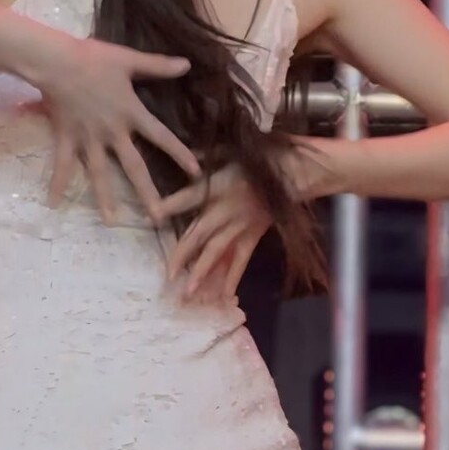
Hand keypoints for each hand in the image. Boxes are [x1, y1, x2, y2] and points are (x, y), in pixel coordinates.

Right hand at [38, 36, 199, 224]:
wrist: (56, 62)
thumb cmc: (94, 58)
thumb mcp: (129, 60)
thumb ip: (158, 66)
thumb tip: (188, 64)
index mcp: (131, 113)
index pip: (162, 137)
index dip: (180, 155)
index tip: (196, 174)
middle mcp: (113, 132)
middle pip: (134, 167)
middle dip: (147, 193)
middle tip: (158, 218)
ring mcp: (89, 139)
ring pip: (100, 173)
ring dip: (105, 198)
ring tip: (111, 221)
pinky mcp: (67, 138)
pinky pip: (63, 165)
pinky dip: (57, 183)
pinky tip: (53, 203)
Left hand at [153, 162, 271, 301]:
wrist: (296, 173)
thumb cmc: (263, 158)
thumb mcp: (233, 151)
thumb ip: (208, 157)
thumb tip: (185, 155)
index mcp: (219, 186)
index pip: (189, 197)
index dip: (170, 206)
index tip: (152, 215)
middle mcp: (226, 210)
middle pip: (199, 234)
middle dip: (182, 254)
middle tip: (167, 275)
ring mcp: (240, 226)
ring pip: (217, 252)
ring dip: (202, 272)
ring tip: (188, 292)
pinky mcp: (252, 236)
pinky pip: (241, 259)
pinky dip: (233, 278)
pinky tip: (223, 297)